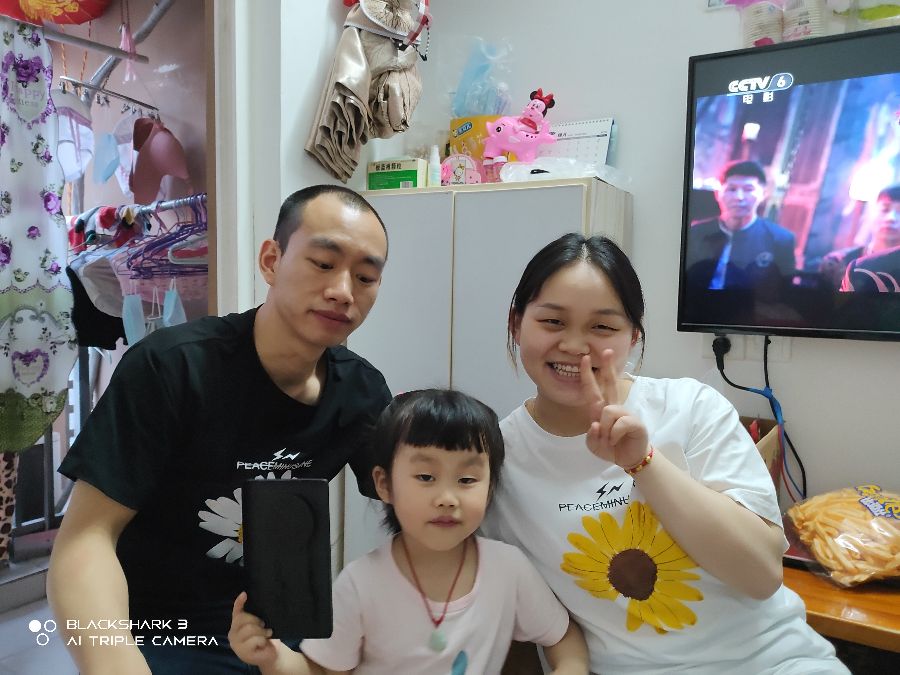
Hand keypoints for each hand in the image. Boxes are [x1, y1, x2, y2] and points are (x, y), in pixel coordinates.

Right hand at [229, 592, 279, 666]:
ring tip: (266, 634)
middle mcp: (232, 633)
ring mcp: (236, 644)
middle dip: (256, 620)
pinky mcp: (242, 652)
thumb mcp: (260, 624)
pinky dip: (262, 640)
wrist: (271, 653)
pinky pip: (254, 640)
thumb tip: (254, 603)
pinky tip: (263, 643)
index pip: (236, 611)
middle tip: (264, 626)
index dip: (239, 602)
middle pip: (242, 618)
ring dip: (262, 631)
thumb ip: (255, 615)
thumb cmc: (264, 637)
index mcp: (236, 624)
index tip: (244, 594)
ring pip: (249, 628)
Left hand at [580, 350, 648, 468]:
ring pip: (608, 410)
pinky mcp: (635, 422)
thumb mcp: (594, 445)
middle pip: (610, 383)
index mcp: (601, 410)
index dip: (588, 375)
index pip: (593, 389)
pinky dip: (614, 435)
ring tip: (609, 440)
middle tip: (607, 351)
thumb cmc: (612, 448)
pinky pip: (619, 423)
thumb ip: (591, 436)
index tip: (585, 359)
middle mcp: (613, 408)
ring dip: (605, 429)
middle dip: (608, 367)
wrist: (629, 459)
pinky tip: (617, 440)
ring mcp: (625, 413)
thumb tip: (596, 424)